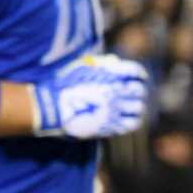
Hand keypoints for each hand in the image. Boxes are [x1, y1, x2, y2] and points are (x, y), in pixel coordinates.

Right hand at [31, 54, 147, 138]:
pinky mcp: (112, 126)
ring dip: (136, 106)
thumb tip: (112, 66)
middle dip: (137, 91)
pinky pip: (132, 123)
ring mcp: (115, 109)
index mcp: (110, 75)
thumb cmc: (64, 87)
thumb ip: (99, 67)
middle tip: (134, 93)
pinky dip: (133, 120)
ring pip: (138, 107)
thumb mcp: (81, 69)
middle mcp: (116, 91)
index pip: (135, 71)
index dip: (138, 74)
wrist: (54, 110)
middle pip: (138, 90)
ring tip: (131, 108)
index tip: (139, 77)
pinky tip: (128, 119)